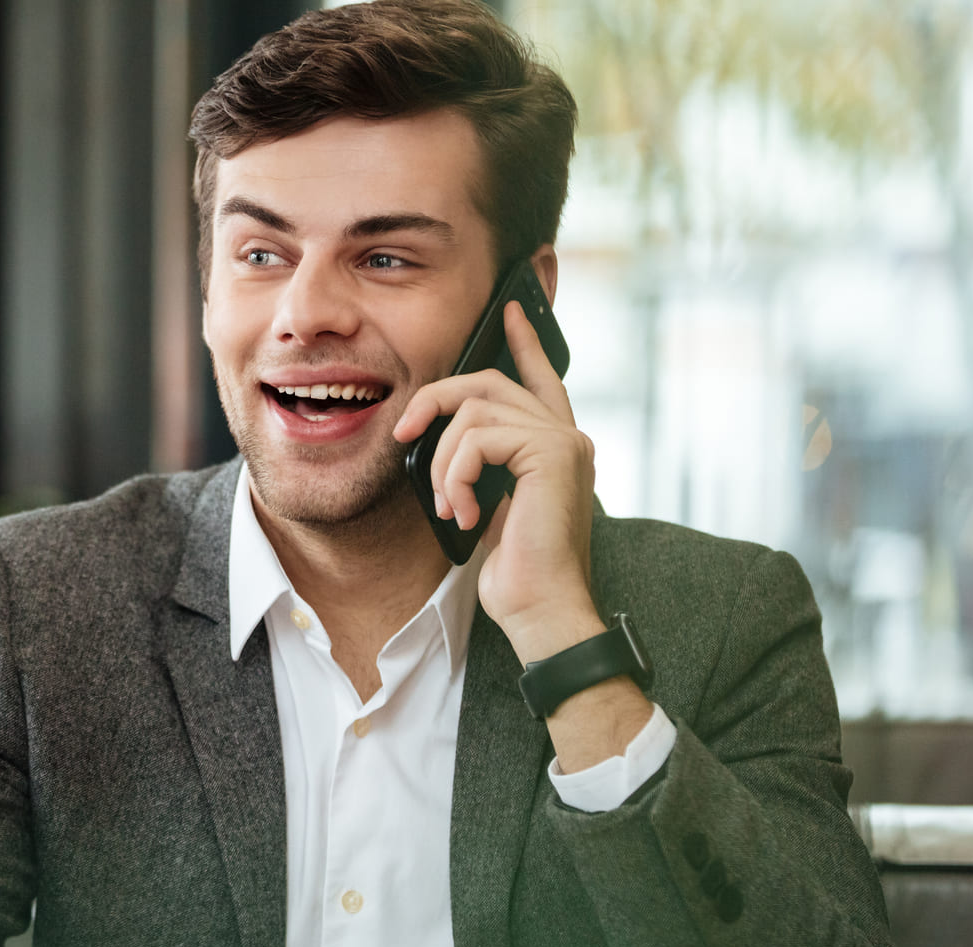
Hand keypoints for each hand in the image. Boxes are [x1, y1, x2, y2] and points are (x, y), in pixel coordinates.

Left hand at [390, 300, 600, 663]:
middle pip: (488, 384)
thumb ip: (483, 466)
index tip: (507, 311)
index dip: (523, 343)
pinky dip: (457, 476)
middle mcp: (567, 437)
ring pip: (475, 412)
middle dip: (436, 400)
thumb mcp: (490, 505)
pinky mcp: (554, 454)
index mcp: (555, 447)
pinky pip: (479, 439)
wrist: (542, 609)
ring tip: (450, 506)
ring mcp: (565, 442)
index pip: (540, 379)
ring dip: (444, 461)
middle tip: (404, 432)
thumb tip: (445, 438)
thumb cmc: (515, 571)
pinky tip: (466, 515)